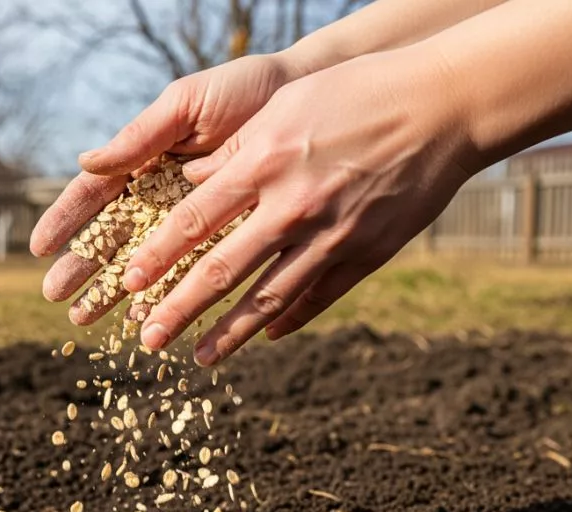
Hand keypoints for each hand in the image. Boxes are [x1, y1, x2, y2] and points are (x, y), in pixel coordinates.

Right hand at [29, 54, 300, 322]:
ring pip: (144, 261)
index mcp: (144, 159)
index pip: (94, 195)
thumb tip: (85, 162)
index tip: (40, 248)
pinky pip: (191, 271)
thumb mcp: (187, 105)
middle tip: (55, 298)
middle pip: (111, 236)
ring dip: (115, 292)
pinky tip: (143, 317)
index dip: (66, 220)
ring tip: (88, 321)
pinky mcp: (227, 236)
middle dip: (83, 267)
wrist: (310, 94)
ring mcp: (192, 219)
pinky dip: (166, 294)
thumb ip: (140, 136)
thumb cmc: (243, 91)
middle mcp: (161, 194)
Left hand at [123, 50, 478, 364]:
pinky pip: (318, 297)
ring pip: (268, 298)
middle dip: (178, 310)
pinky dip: (289, 320)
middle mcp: (292, 206)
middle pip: (221, 271)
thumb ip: (236, 150)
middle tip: (148, 340)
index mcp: (264, 162)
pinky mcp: (366, 254)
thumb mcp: (285, 106)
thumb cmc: (357, 92)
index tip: (128, 284)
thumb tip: (190, 183)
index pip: (193, 220)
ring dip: (228, 333)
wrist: (443, 106)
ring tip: (199, 358)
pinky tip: (265, 336)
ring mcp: (331, 236)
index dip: (157, 256)